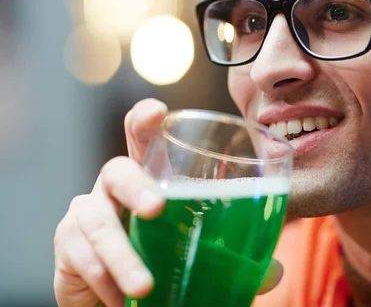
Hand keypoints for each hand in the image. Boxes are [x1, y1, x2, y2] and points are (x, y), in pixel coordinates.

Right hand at [53, 99, 282, 306]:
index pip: (143, 140)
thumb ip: (232, 259)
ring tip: (144, 286)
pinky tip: (122, 301)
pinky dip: (105, 280)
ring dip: (122, 254)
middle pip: (116, 170)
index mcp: (149, 180)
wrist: (115, 296)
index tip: (157, 111)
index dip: (145, 121)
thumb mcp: (196, 254)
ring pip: (96, 221)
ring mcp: (88, 214)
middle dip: (136, 185)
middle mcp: (115, 189)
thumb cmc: (160, 259)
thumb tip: (273, 273)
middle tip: (157, 208)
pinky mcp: (68, 245)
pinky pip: (82, 257)